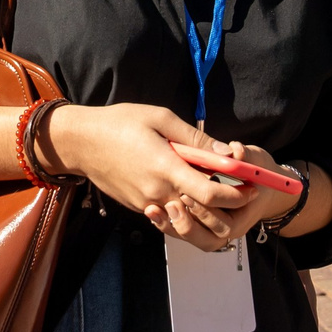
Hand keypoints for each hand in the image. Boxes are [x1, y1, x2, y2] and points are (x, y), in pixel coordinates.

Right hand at [40, 103, 249, 241]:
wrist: (80, 142)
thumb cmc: (120, 123)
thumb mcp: (161, 117)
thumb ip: (196, 138)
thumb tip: (226, 152)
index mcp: (166, 168)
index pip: (211, 194)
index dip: (236, 194)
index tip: (251, 186)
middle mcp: (158, 192)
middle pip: (203, 211)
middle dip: (226, 203)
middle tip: (242, 188)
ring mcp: (146, 203)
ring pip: (186, 213)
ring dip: (205, 204)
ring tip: (213, 183)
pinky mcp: (138, 206)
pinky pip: (169, 210)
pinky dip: (184, 202)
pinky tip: (185, 182)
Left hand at [157, 139, 295, 251]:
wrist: (258, 186)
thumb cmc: (255, 172)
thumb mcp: (255, 158)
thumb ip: (244, 154)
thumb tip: (235, 153)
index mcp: (244, 212)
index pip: (226, 223)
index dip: (208, 212)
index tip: (190, 194)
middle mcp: (229, 226)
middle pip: (208, 239)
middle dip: (189, 224)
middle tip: (171, 205)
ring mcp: (214, 229)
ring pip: (192, 239)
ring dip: (174, 227)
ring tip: (154, 210)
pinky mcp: (199, 225)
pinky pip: (182, 232)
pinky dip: (167, 224)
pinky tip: (152, 210)